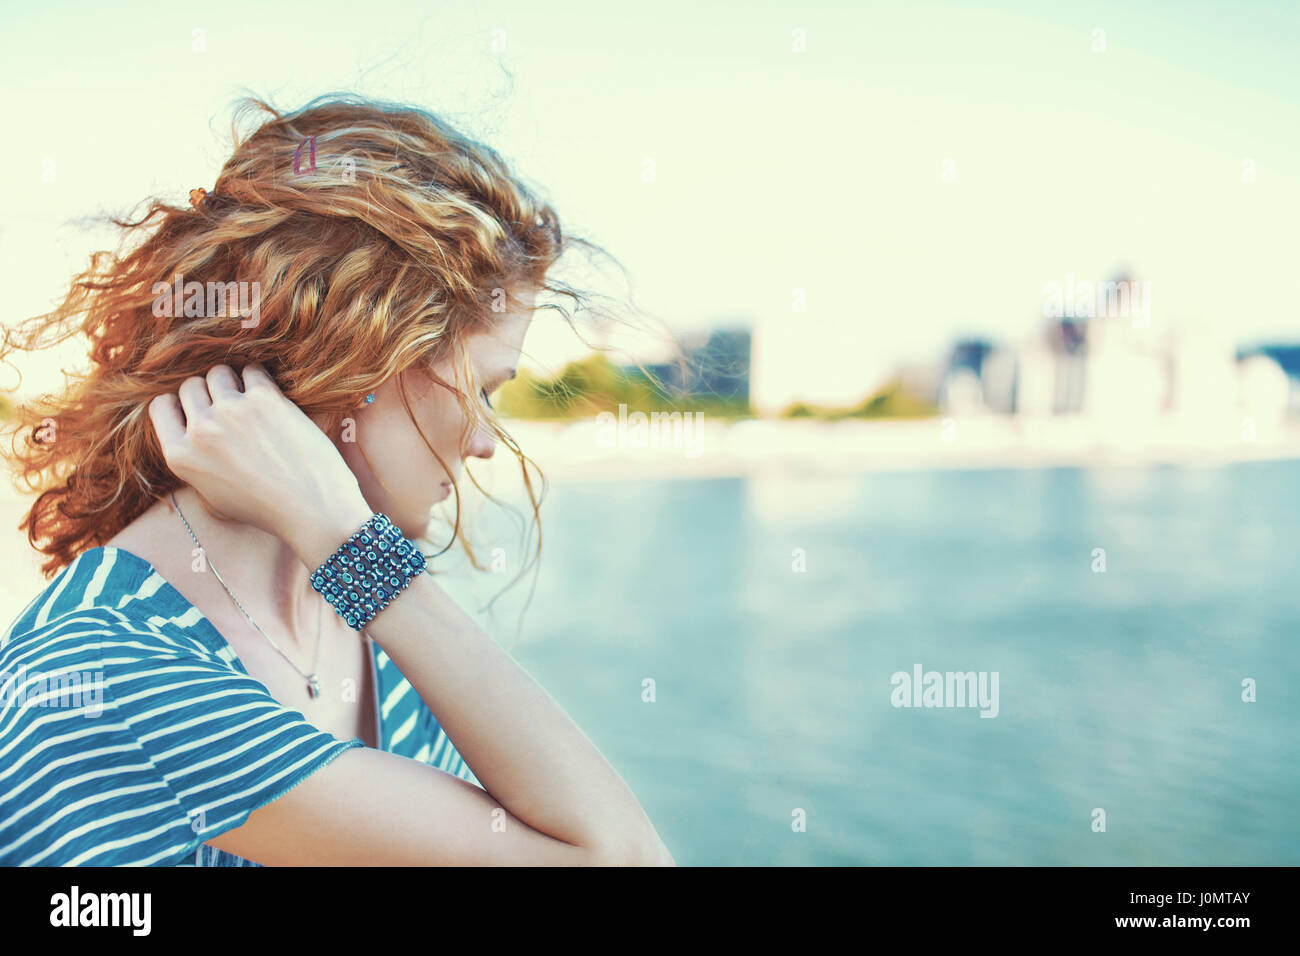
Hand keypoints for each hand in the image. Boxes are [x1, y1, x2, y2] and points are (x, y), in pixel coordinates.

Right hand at [148, 364, 371, 565]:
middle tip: (232, 408)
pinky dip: (259, 378)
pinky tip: (270, 397)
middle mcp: (200, 430)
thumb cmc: (267, 509)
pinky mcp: (264, 399)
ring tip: (251, 400)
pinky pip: (252, 370)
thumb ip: (195, 464)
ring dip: (233, 381)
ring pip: (218, 373)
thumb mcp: (213, 497)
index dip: (180, 405)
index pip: (160, 407)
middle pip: (191, 386)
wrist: (312, 509)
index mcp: (180, 456)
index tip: (198, 410)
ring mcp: (230, 411)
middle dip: (208, 392)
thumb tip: (190, 433)